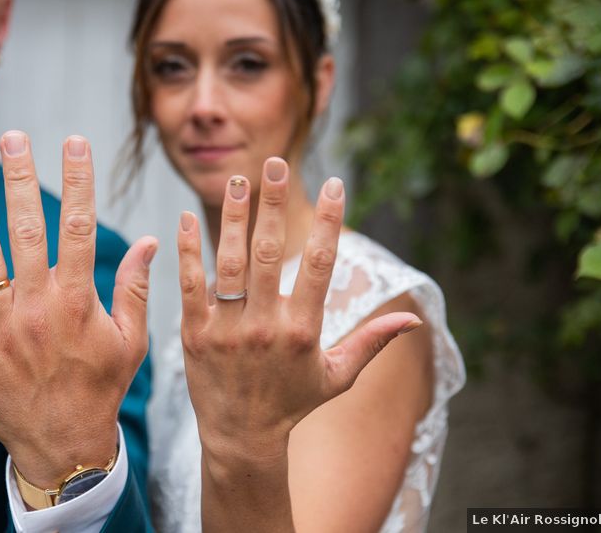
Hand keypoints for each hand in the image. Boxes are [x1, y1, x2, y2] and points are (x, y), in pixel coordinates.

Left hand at [0, 131, 156, 486]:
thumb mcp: (131, 341)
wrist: (62, 445)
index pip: (80, 227)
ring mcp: (0, 325)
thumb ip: (137, 289)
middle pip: (27, 229)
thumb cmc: (100, 389)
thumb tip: (150, 240)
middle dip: (20, 178)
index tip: (74, 142)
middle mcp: (38, 306)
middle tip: (13, 138)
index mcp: (79, 301)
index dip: (78, 180)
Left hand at [177, 158, 420, 461]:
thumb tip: (414, 318)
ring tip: (235, 179)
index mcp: (304, 330)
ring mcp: (228, 328)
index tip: (334, 184)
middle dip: (273, 204)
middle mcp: (266, 325)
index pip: (319, 264)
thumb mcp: (338, 377)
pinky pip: (190, 285)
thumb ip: (372, 342)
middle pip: (271, 252)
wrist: (242, 438)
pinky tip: (186, 219)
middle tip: (273, 163)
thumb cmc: (293, 404)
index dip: (328, 221)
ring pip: (230, 261)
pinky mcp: (195, 333)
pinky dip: (188, 251)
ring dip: (232, 217)